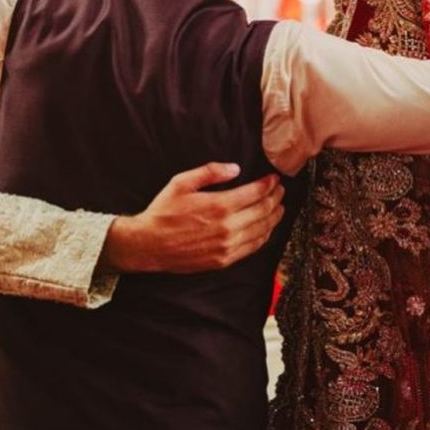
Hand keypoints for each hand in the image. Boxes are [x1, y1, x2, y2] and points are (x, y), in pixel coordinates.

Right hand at [100, 163, 284, 273]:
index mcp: (219, 205)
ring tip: (279, 207)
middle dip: (275, 198)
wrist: (149, 244)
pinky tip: (266, 229)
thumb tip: (235, 168)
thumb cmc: (163, 211)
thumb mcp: (182, 182)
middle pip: (263, 211)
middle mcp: (228, 227)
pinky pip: (252, 248)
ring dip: (274, 217)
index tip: (275, 178)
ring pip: (262, 231)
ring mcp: (227, 247)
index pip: (256, 193)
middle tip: (280, 190)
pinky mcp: (223, 261)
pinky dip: (264, 236)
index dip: (268, 184)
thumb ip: (210, 172)